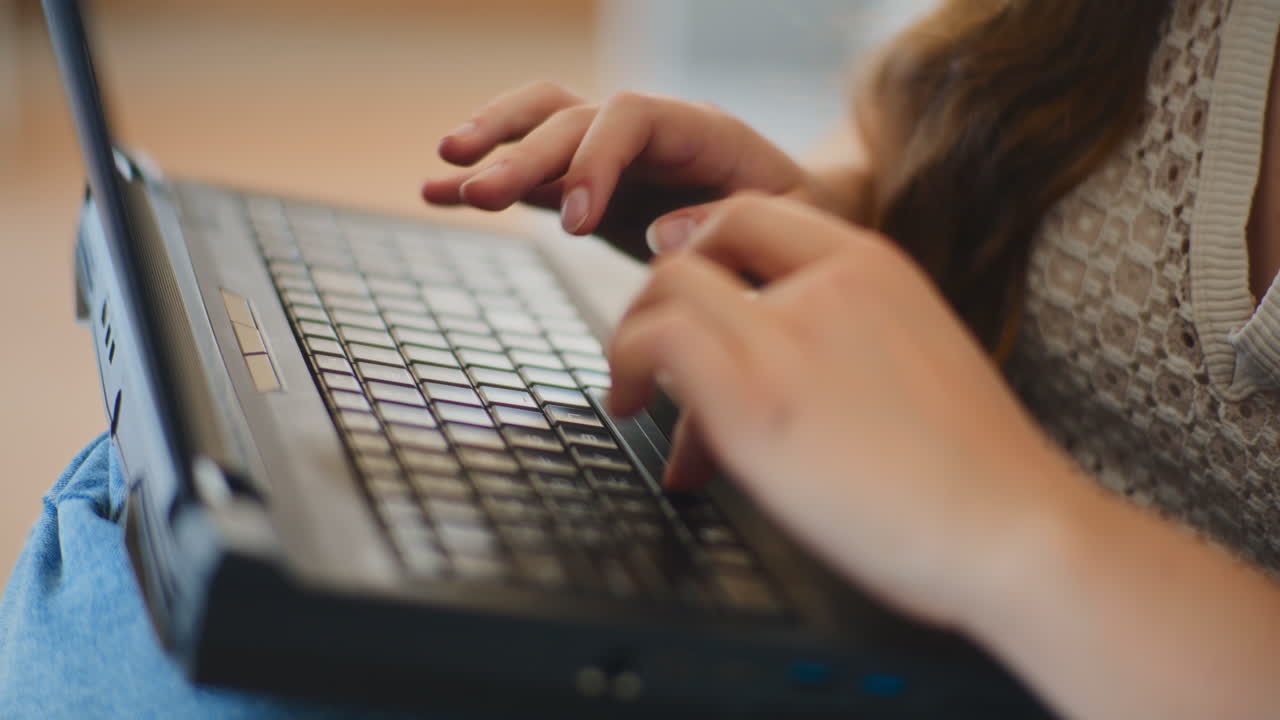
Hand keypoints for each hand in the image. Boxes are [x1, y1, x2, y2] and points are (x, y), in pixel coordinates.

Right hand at [421, 81, 830, 259]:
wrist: (794, 220)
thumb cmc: (797, 224)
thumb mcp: (788, 225)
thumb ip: (730, 227)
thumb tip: (660, 232)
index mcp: (703, 130)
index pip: (634, 116)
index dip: (596, 159)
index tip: (574, 223)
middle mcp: (651, 129)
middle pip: (575, 116)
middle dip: (525, 152)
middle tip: (481, 195)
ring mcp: (616, 151)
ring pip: (544, 120)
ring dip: (494, 138)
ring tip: (446, 167)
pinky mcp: (591, 183)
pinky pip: (533, 170)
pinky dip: (487, 176)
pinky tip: (437, 192)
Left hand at [605, 194, 1081, 627]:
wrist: (1016, 529)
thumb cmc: (980, 474)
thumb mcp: (919, 364)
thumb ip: (854, 341)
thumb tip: (800, 374)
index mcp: (877, 269)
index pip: (762, 212)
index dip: (707, 238)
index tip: (684, 272)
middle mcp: (830, 285)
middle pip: (704, 239)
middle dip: (660, 285)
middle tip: (645, 338)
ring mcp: (789, 337)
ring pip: (666, 286)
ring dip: (630, 331)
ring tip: (627, 384)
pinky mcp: (752, 398)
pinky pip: (655, 341)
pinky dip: (624, 364)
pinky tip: (631, 403)